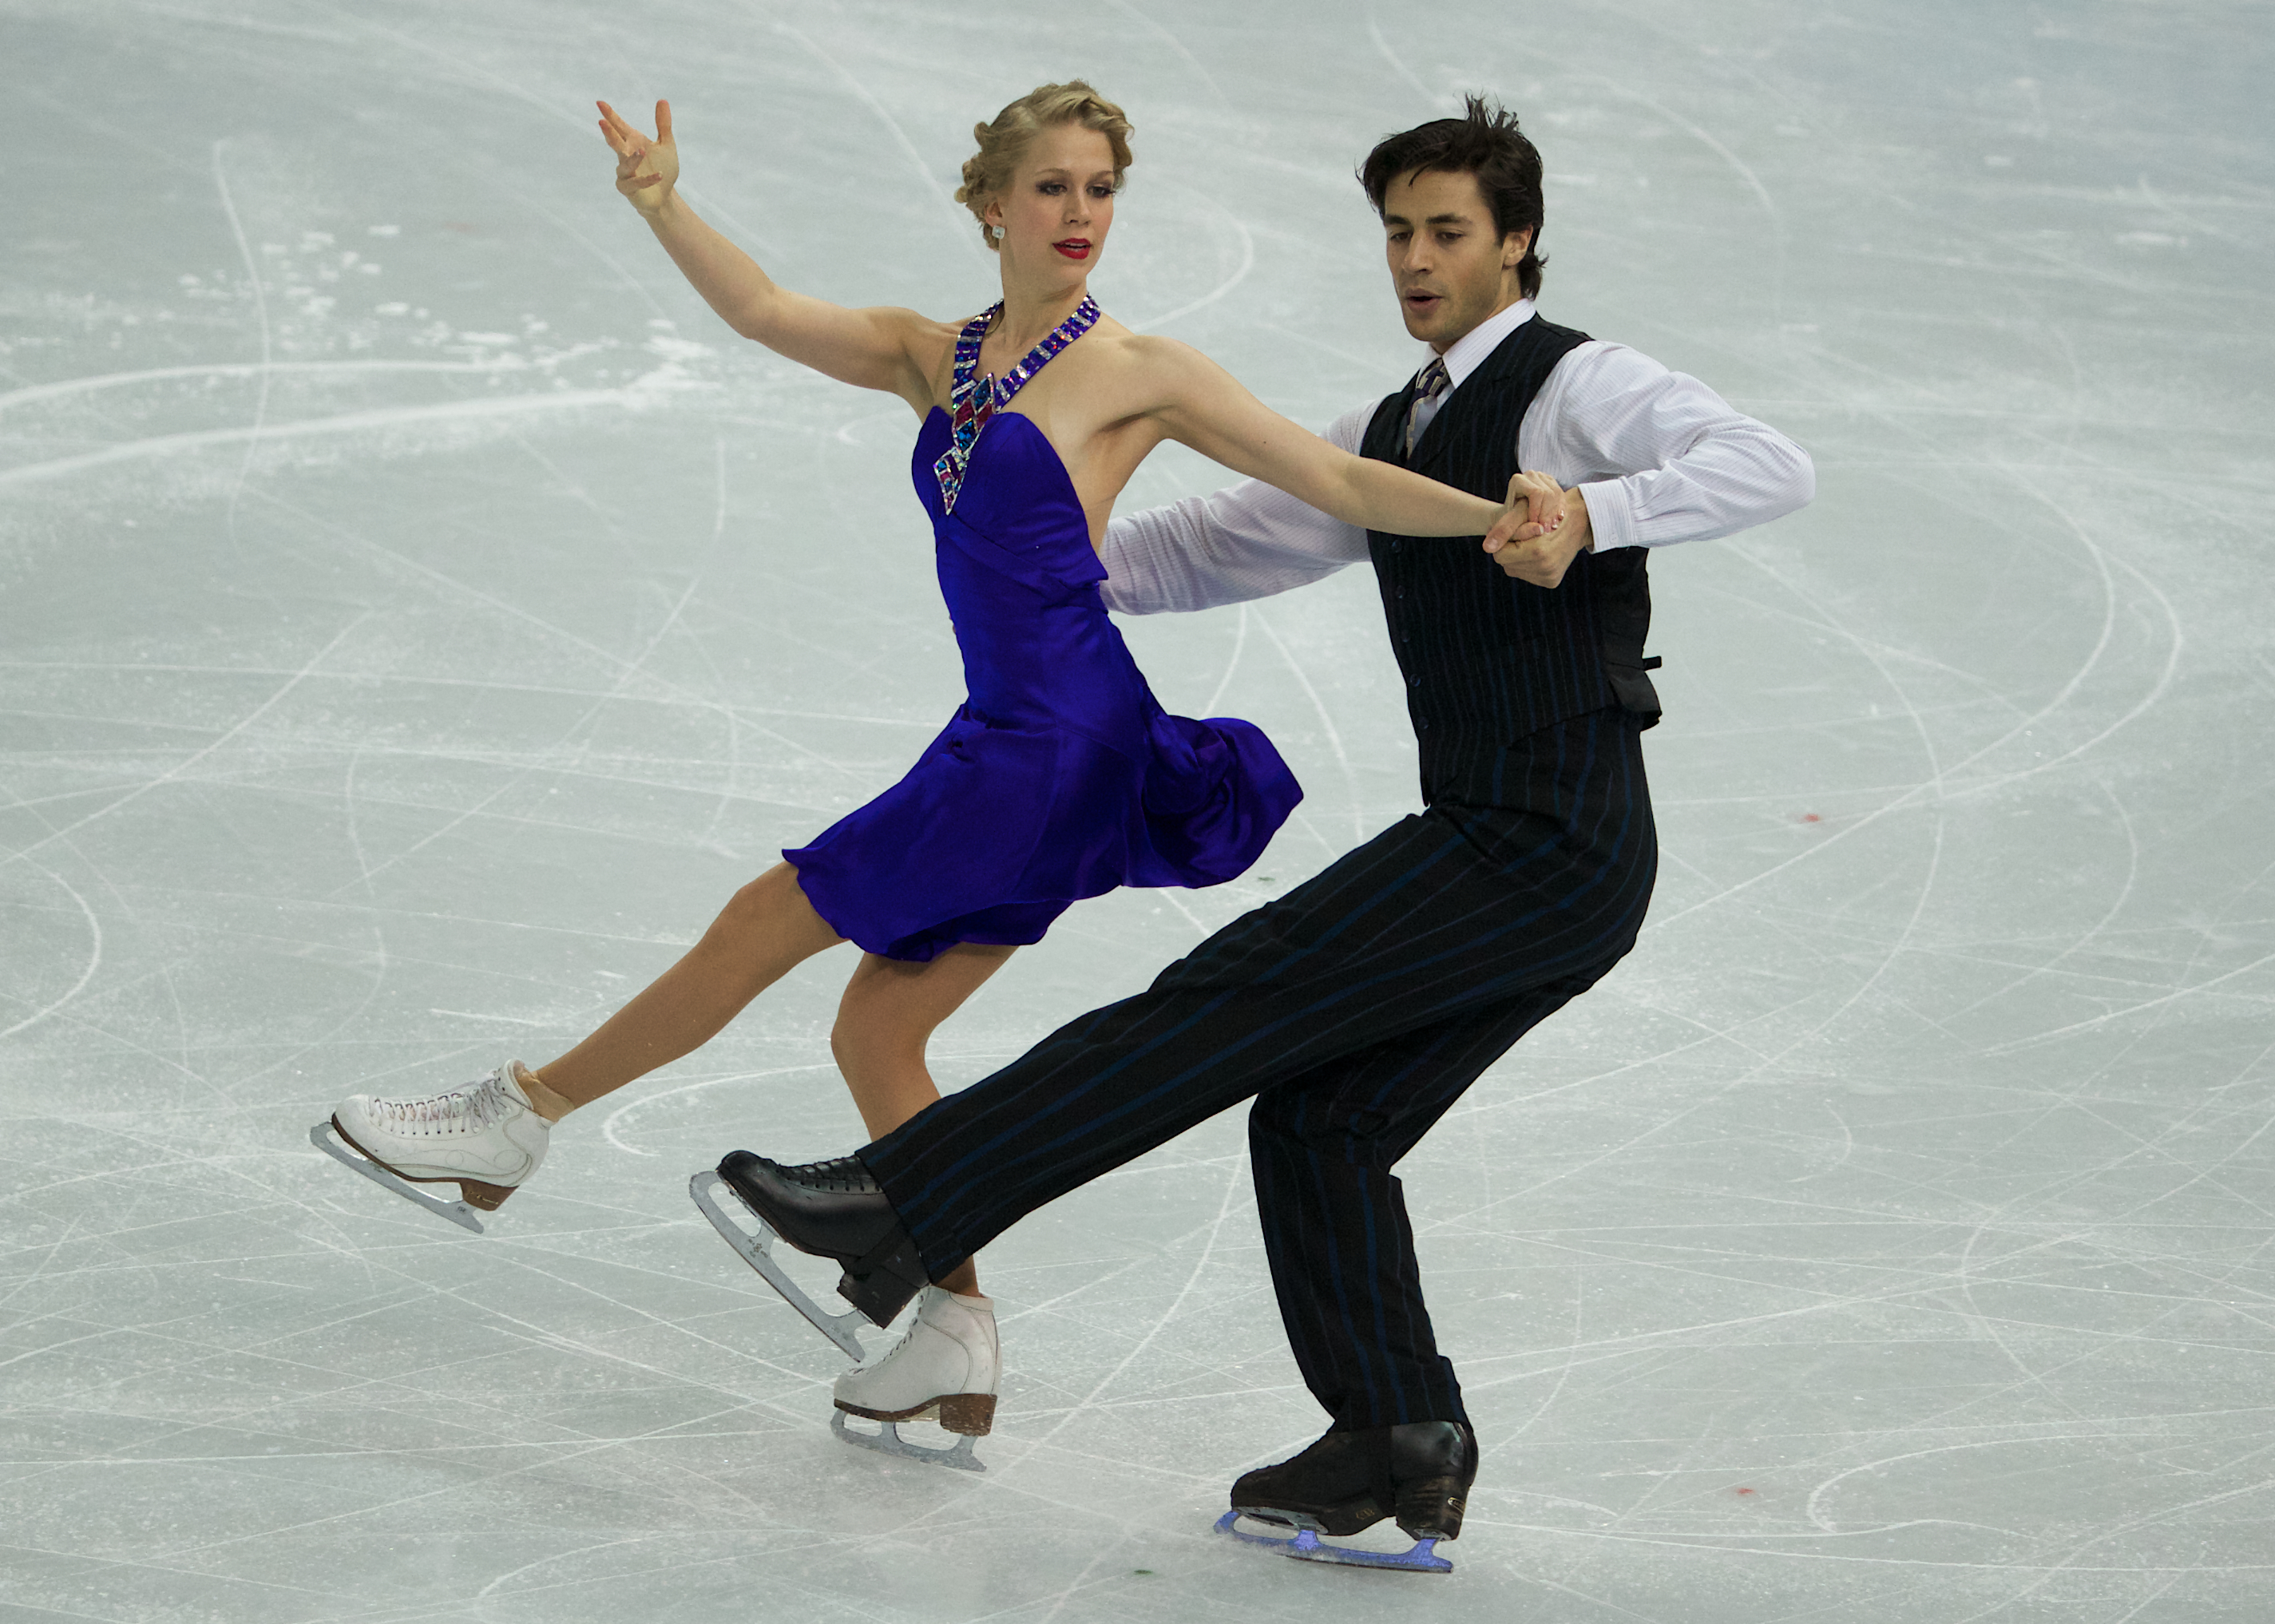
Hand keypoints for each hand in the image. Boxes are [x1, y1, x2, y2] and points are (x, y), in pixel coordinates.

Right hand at [597, 98, 678, 217]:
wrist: (664, 195)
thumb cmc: (663, 167)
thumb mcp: (666, 144)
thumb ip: (663, 125)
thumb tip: (662, 100)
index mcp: (632, 142)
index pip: (619, 126)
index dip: (610, 115)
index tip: (599, 103)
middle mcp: (625, 156)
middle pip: (615, 143)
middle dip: (608, 133)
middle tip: (601, 122)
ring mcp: (625, 174)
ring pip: (625, 165)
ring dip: (633, 159)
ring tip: (642, 151)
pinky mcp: (629, 190)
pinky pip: (636, 183)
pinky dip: (647, 179)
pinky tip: (659, 175)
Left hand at [1480, 470, 1590, 586]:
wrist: (1580, 521)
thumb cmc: (1549, 512)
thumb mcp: (1525, 513)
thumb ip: (1504, 528)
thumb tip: (1486, 548)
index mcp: (1539, 552)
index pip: (1499, 555)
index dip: (1502, 542)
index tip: (1511, 531)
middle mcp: (1545, 568)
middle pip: (1506, 564)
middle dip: (1509, 550)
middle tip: (1522, 536)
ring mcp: (1549, 577)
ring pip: (1514, 570)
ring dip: (1517, 558)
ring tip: (1531, 544)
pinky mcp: (1552, 582)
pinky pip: (1527, 575)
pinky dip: (1527, 564)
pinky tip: (1538, 553)